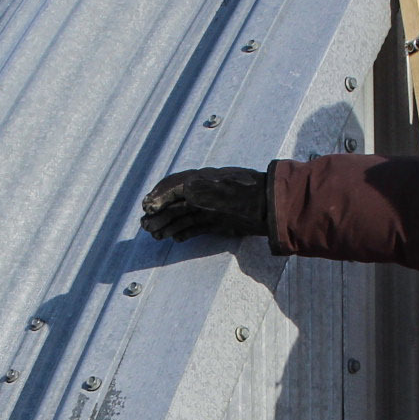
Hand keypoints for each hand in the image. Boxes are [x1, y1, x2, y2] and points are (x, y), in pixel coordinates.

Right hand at [141, 167, 271, 240]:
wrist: (274, 207)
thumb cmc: (250, 196)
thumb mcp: (225, 191)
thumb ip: (203, 191)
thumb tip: (182, 191)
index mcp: (204, 181)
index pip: (175, 186)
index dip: (160, 195)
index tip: (148, 206)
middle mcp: (205, 193)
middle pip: (177, 203)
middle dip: (160, 214)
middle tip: (145, 226)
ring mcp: (212, 208)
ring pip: (184, 216)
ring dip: (168, 224)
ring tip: (154, 235)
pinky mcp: (220, 222)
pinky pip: (197, 226)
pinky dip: (184, 232)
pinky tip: (174, 238)